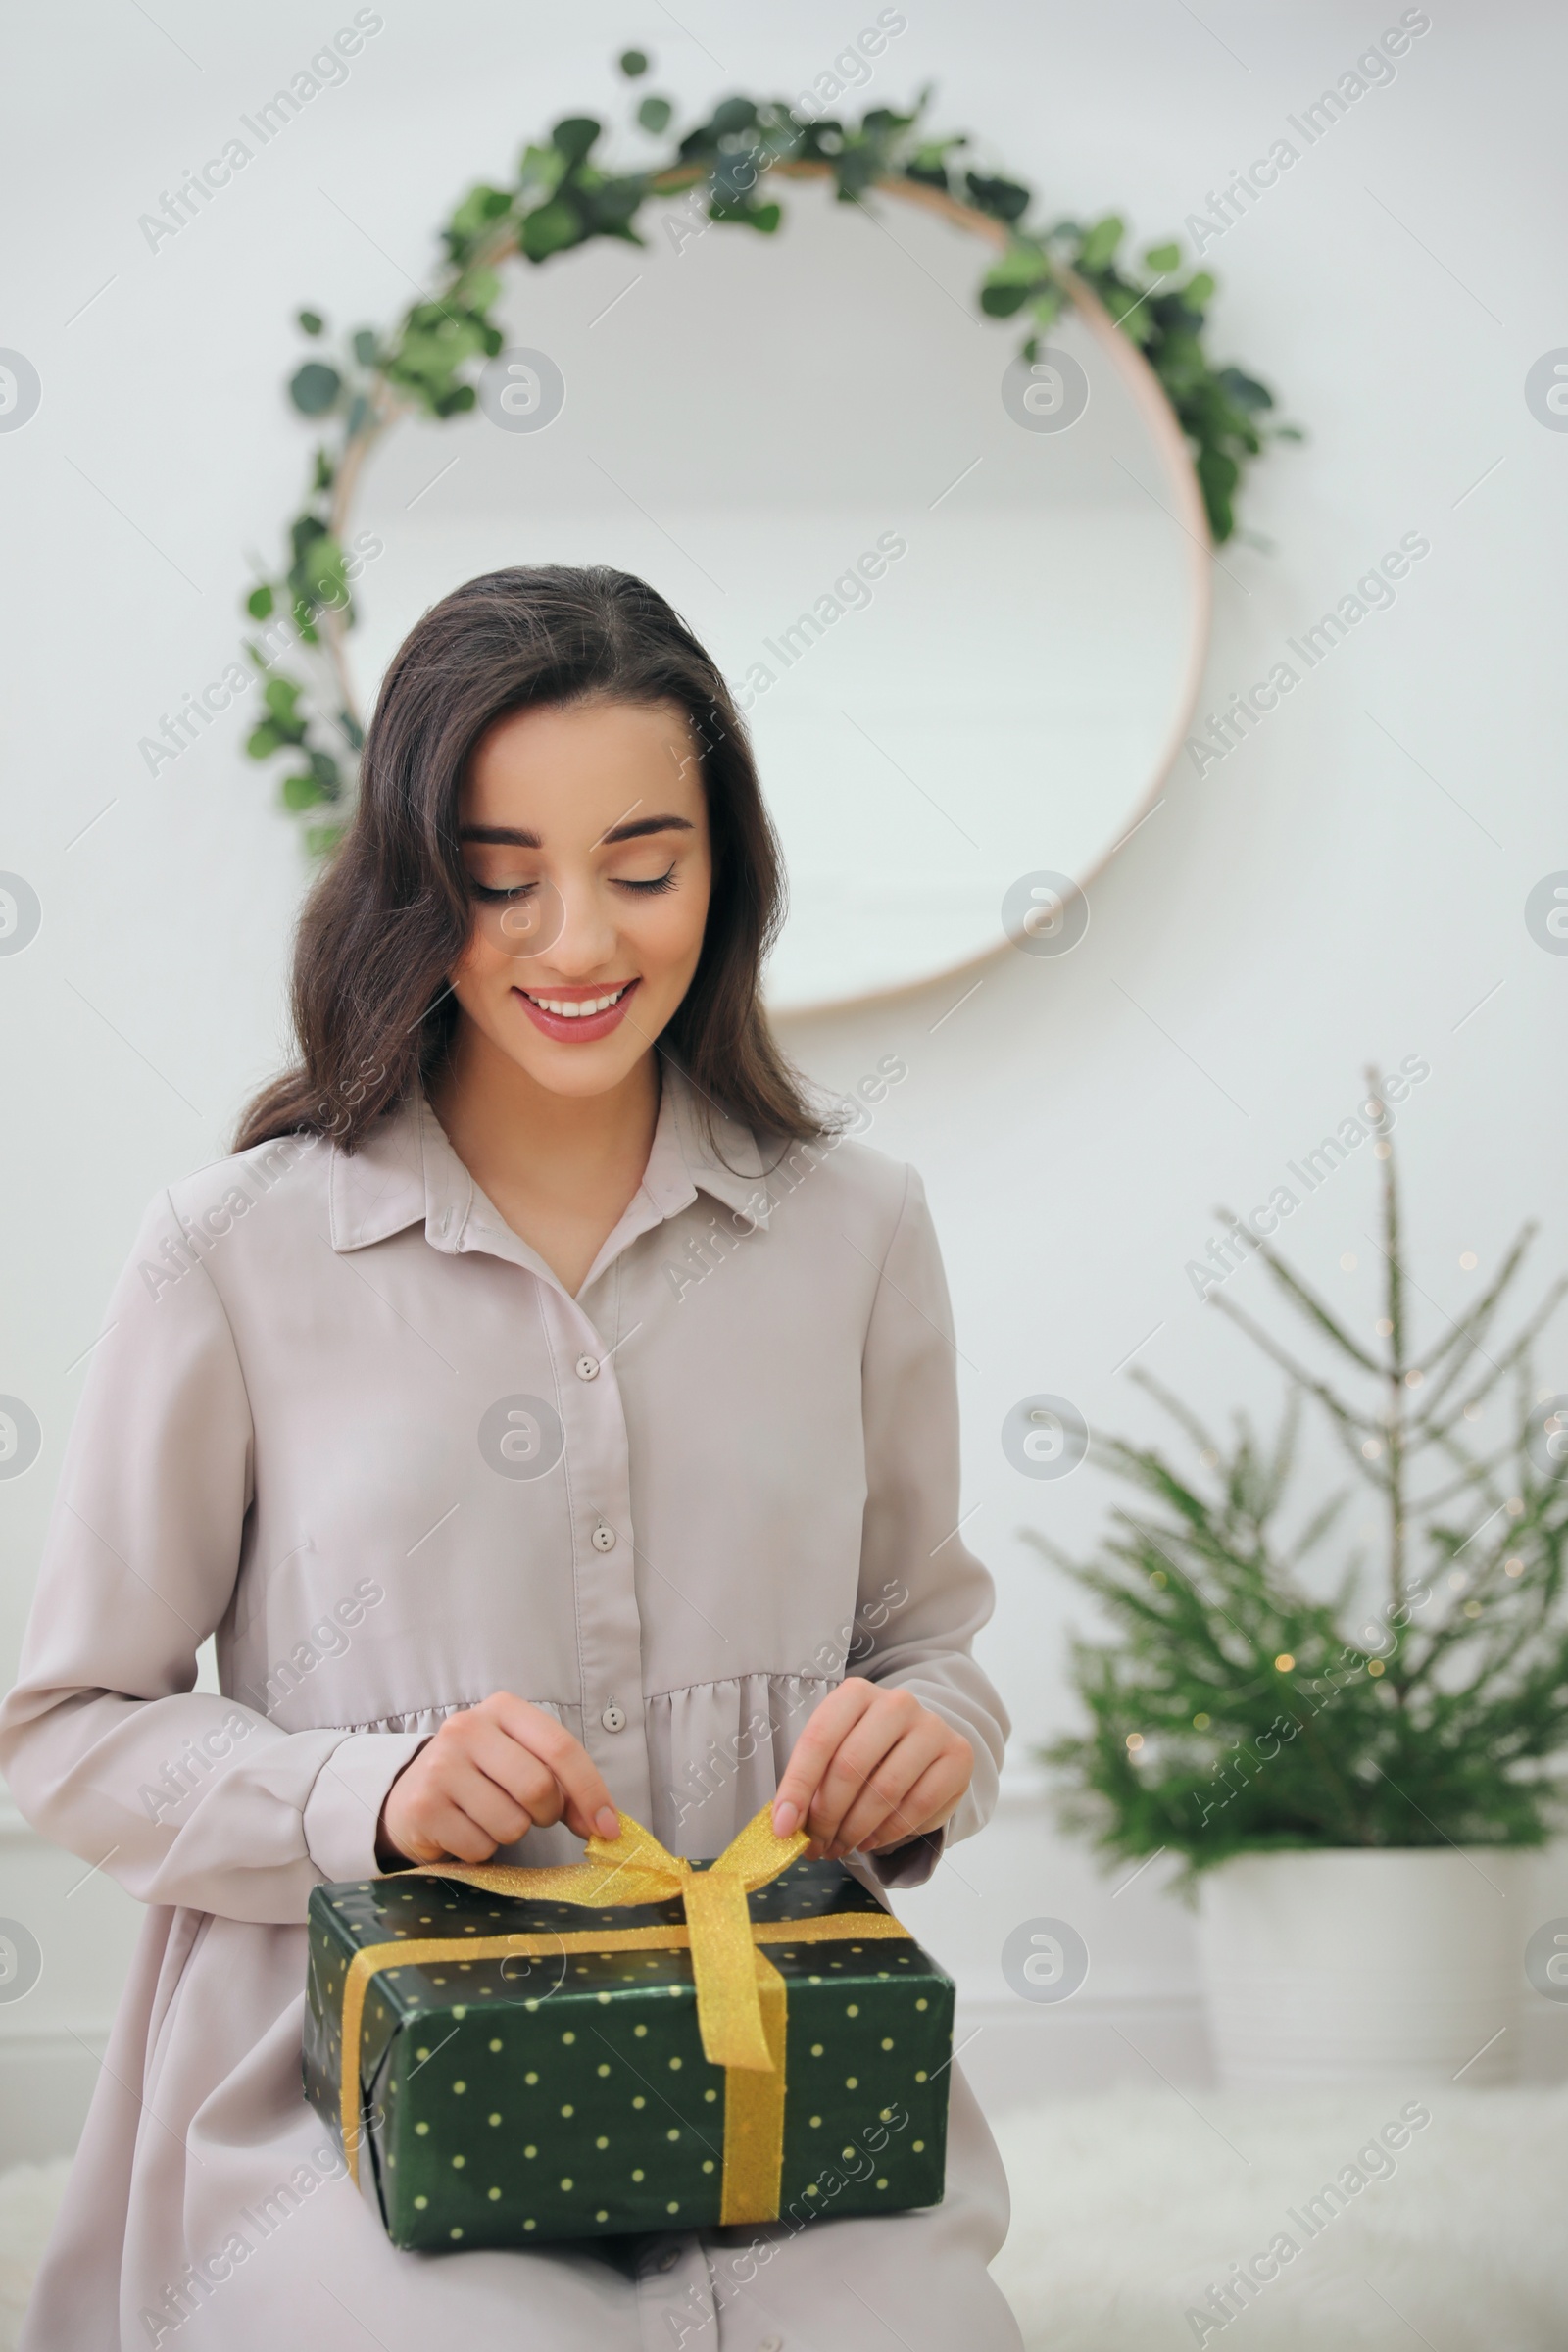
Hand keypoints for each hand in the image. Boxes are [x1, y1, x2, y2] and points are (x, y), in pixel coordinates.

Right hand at [376, 1692, 620, 1867]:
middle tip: (534, 1815)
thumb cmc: (482, 1777)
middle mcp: (467, 1729)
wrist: (411, 1794)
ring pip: (511, 1823)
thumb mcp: (521, 1760)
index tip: (607, 1827)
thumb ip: (563, 1782)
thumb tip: (604, 1825)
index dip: (591, 1792)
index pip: (561, 1748)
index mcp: (502, 1709)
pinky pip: (480, 1847)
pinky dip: (483, 1850)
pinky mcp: (424, 1807)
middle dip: (547, 1814)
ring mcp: (440, 1766)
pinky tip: (466, 1830)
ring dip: (512, 1833)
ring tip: (491, 1817)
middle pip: (538, 1787)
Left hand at [769, 1678, 972, 1860]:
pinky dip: (888, 1833)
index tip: (783, 1828)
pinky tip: (872, 1840)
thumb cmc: (870, 1752)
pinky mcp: (957, 1756)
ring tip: (840, 1847)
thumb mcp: (836, 1753)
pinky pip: (917, 1805)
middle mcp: (896, 1703)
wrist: (925, 1747)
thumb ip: (812, 1782)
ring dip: (855, 1829)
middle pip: (850, 1766)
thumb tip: (786, 1825)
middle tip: (816, 1846)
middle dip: (826, 1816)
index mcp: (855, 1693)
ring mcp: (931, 1727)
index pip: (819, 1740)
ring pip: (884, 1790)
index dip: (797, 1787)